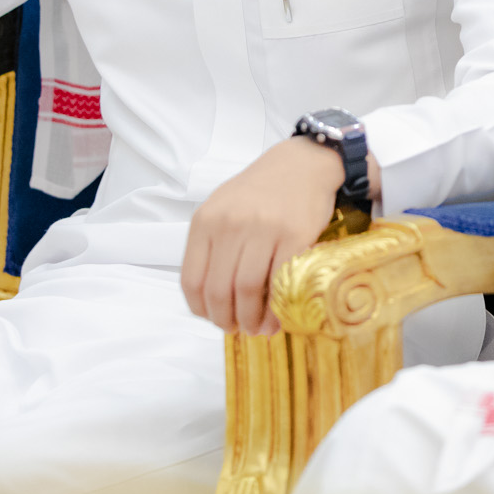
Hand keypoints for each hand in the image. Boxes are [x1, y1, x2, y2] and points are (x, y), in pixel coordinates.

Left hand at [180, 136, 376, 333]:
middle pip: (218, 290)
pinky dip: (276, 308)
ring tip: (258, 328)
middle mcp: (230, 224)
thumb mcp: (223, 208)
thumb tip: (211, 298)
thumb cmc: (260, 190)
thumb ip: (212, 246)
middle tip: (237, 329)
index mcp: (206, 221)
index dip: (201, 310)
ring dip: (251, 319)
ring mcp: (262, 229)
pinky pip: (279, 281)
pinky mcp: (294, 235)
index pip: (191, 280)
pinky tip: (277, 316)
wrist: (302, 164)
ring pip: (246, 290)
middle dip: (226, 320)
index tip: (213, 319)